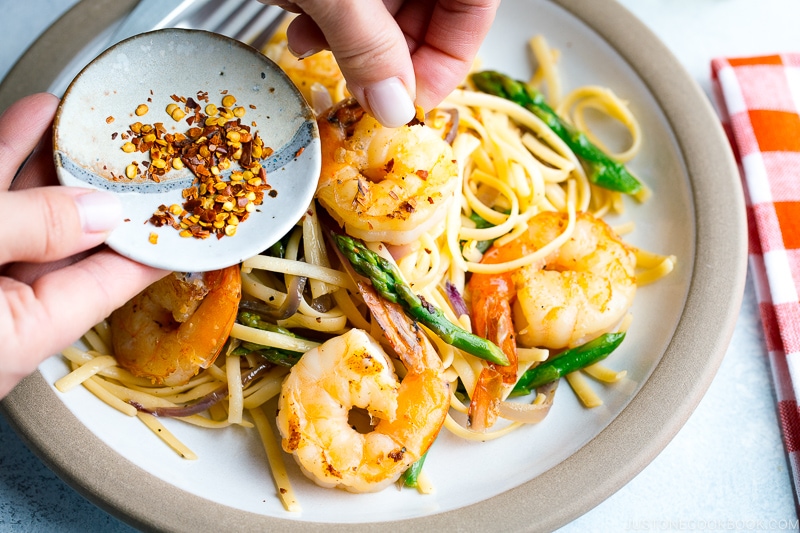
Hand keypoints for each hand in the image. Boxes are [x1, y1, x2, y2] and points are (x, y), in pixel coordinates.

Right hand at [0, 93, 166, 398]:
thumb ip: (36, 231)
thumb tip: (102, 211)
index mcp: (25, 335)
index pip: (115, 281)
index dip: (157, 240)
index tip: (192, 209)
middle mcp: (5, 311)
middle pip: (71, 240)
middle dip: (103, 188)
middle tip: (142, 151)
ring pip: (25, 211)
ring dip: (53, 161)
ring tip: (88, 121)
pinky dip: (5, 158)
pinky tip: (31, 119)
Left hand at [261, 0, 499, 126]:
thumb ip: (367, 44)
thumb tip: (394, 107)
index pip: (474, 7)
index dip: (452, 58)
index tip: (415, 102)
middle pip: (434, 14)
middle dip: (393, 58)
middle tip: (366, 91)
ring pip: (388, 11)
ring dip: (353, 45)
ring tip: (317, 51)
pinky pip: (354, 2)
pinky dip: (330, 22)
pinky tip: (303, 32)